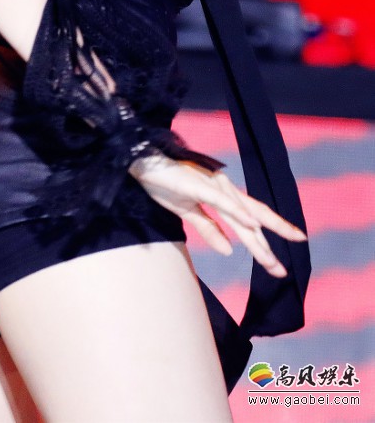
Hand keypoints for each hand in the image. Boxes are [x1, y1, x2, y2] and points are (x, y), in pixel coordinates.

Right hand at [128, 152, 306, 277]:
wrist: (144, 163)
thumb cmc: (165, 183)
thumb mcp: (188, 212)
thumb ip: (209, 230)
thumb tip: (229, 251)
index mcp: (222, 195)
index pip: (252, 217)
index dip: (272, 231)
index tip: (291, 247)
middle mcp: (224, 189)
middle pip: (253, 219)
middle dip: (268, 245)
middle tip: (282, 271)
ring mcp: (212, 185)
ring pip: (240, 216)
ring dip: (255, 240)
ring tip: (269, 260)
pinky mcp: (198, 185)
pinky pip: (220, 202)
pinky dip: (237, 213)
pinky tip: (250, 225)